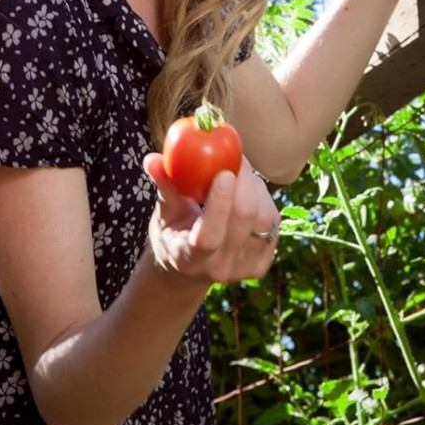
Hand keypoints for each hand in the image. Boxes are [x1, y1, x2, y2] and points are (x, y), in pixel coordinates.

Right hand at [143, 153, 279, 285]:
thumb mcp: (164, 214)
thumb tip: (152, 159)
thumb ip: (164, 186)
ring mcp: (245, 268)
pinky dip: (262, 197)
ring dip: (254, 186)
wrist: (190, 269)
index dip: (219, 204)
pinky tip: (248, 189)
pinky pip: (272, 221)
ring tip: (238, 173)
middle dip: (244, 181)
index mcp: (189, 258)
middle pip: (243, 220)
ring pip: (264, 218)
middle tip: (235, 155)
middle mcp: (220, 267)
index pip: (208, 236)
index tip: (224, 172)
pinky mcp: (262, 262)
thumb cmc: (173, 233)